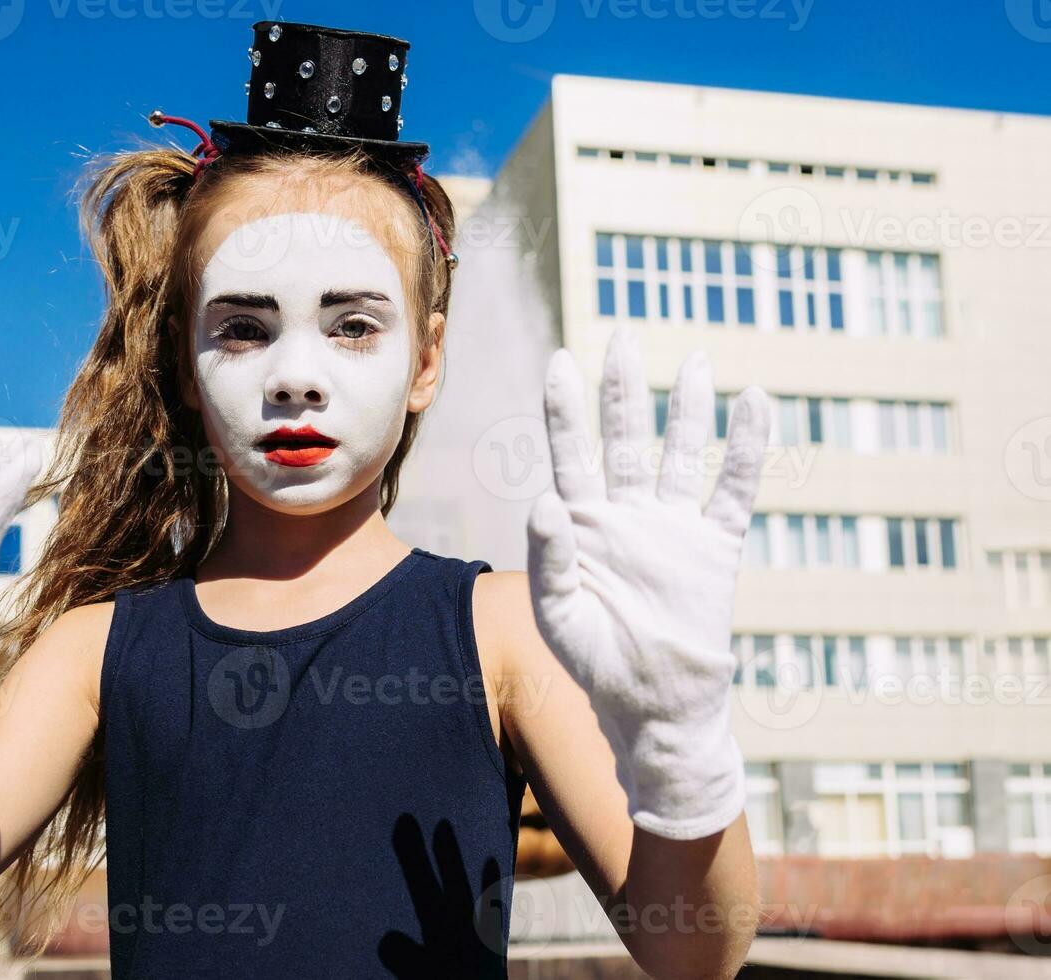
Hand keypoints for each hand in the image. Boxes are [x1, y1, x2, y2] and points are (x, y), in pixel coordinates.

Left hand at [525, 324, 768, 839]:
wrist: (654, 708)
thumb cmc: (595, 663)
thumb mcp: (559, 615)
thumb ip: (550, 558)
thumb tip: (545, 499)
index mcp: (583, 525)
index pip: (571, 453)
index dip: (566, 409)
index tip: (560, 360)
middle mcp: (628, 515)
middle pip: (626, 439)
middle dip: (623, 390)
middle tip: (623, 336)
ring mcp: (673, 528)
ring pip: (680, 454)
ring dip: (686, 409)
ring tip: (694, 358)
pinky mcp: (715, 549)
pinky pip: (734, 491)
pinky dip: (746, 450)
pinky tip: (756, 405)